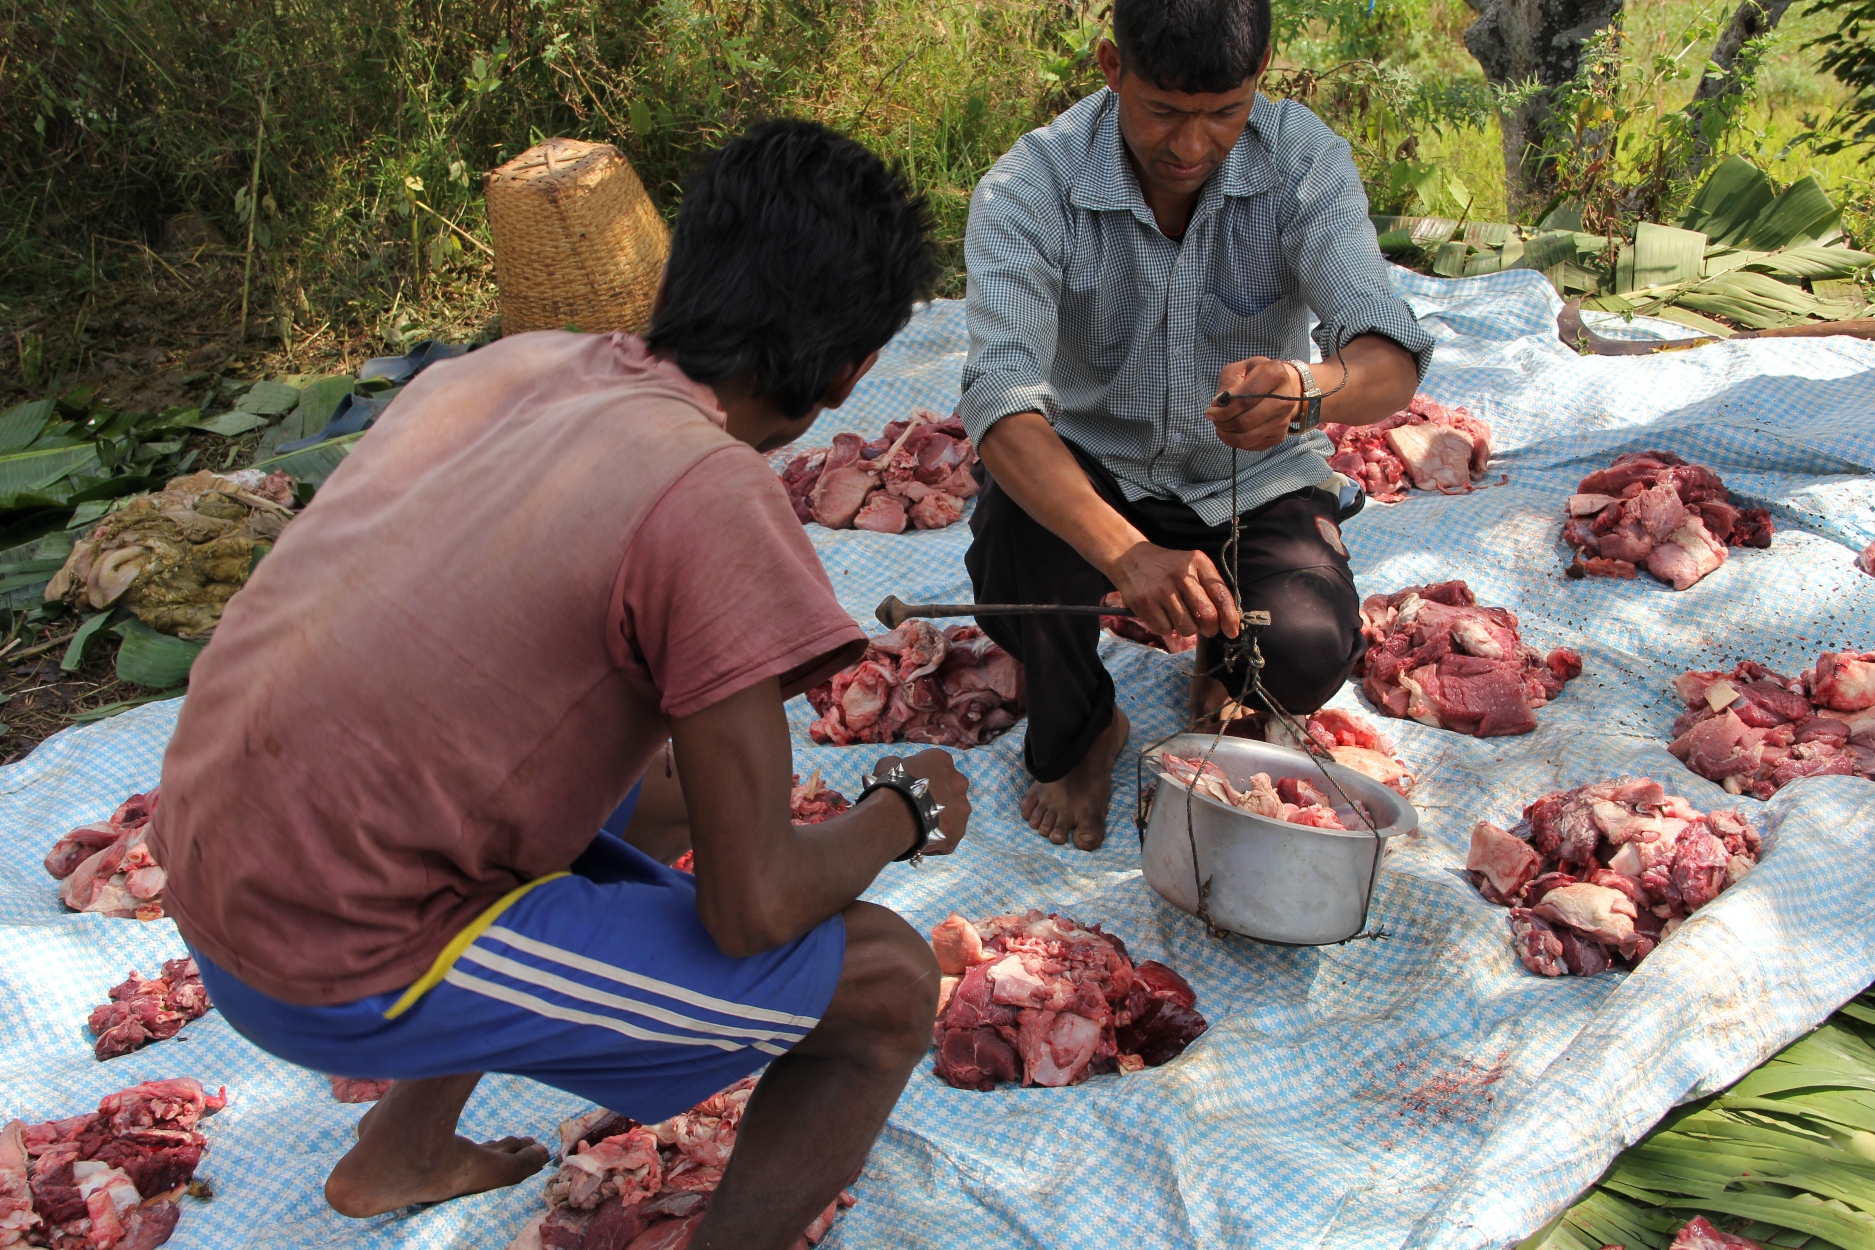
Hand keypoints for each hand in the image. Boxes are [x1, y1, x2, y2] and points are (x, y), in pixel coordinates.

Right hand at [872, 750, 970, 855]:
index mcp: (942, 761)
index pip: (937, 766)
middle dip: (938, 796)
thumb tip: (896, 768)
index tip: (912, 786)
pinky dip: (938, 836)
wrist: (896, 815)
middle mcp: (959, 781)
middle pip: (950, 788)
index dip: (923, 777)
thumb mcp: (889, 765)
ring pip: (953, 812)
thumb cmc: (892, 786)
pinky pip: (949, 834)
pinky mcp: (959, 831)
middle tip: (919, 806)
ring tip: (920, 825)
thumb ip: (898, 764)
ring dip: (941, 816)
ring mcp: (962, 808)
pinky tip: (923, 840)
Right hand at [1104, 542, 1239, 638]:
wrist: (1131, 558)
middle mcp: (1181, 575)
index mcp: (1198, 563)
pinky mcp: (1144, 602)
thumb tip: (1226, 620)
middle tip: (1206, 629)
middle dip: (1210, 629)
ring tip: (1179, 616)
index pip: (1221, 595)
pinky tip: (1162, 614)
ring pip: (1187, 627)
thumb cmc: (1169, 568)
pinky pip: (1165, 629)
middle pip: (1206, 615)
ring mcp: (1161, 589)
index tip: (1232, 631)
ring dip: (1186, 629)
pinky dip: (1166, 628)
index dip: (1230, 617)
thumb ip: (1210, 589)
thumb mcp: (1192, 567)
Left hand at [1206, 356, 1300, 452]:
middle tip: (1215, 420)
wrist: (1278, 386)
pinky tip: (1232, 432)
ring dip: (1228, 436)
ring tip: (1221, 427)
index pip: (1245, 400)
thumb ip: (1227, 384)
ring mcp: (1284, 419)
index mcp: (1274, 374)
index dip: (1224, 410)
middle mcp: (1285, 398)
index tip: (1210, 412)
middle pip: (1247, 421)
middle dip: (1224, 424)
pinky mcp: (1280, 435)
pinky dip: (1237, 442)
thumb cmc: (1254, 375)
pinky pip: (1253, 446)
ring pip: (1249, 438)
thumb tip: (1218, 405)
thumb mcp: (1237, 370)